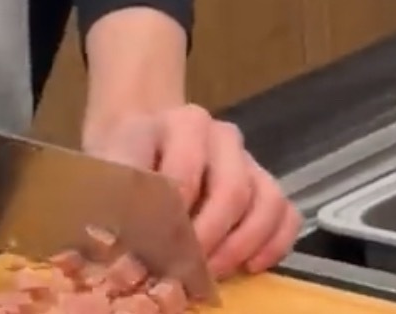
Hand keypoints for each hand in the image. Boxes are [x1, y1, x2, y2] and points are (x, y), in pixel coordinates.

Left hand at [83, 105, 300, 278]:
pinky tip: (250, 266)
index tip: (158, 250)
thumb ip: (117, 200)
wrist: (143, 140)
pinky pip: (286, 213)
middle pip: (232, 190)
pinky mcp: (265, 180)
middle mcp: (218, 133)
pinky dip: (274, 244)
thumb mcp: (110, 170)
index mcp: (176, 124)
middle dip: (211, 238)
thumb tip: (121, 252)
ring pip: (266, 201)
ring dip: (242, 245)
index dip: (174, 219)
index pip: (185, 174)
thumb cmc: (126, 161)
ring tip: (213, 272)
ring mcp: (246, 157)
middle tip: (188, 269)